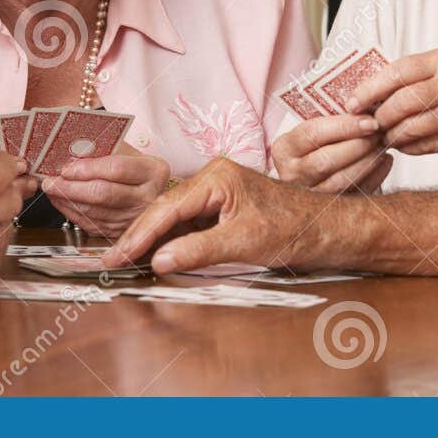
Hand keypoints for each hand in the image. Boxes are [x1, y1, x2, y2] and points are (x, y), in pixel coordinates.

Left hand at [40, 152, 169, 237]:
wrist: (151, 192)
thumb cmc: (136, 169)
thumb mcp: (129, 152)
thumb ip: (104, 150)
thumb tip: (70, 154)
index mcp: (152, 172)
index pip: (116, 169)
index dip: (87, 168)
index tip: (67, 167)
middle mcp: (147, 198)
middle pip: (103, 193)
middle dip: (70, 187)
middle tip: (51, 181)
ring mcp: (135, 218)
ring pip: (94, 212)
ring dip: (67, 201)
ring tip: (52, 190)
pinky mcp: (122, 232)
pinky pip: (91, 224)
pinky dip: (72, 213)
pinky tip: (62, 202)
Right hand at [101, 158, 327, 273]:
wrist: (328, 231)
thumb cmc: (295, 228)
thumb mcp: (244, 242)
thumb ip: (199, 250)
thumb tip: (159, 260)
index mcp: (217, 176)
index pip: (167, 207)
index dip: (139, 234)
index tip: (117, 255)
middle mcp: (213, 179)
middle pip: (165, 210)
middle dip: (137, 237)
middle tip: (109, 260)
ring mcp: (217, 194)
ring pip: (174, 219)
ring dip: (150, 241)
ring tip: (122, 261)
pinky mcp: (222, 210)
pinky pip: (188, 226)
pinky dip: (170, 242)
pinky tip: (153, 256)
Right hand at [271, 114, 393, 192]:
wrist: (305, 177)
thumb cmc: (314, 145)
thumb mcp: (312, 130)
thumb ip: (333, 120)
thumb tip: (368, 106)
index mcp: (284, 148)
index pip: (314, 134)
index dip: (345, 126)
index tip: (369, 120)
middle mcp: (291, 174)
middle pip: (326, 160)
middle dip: (358, 145)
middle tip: (379, 133)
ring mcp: (308, 195)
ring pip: (341, 181)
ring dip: (368, 162)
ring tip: (382, 146)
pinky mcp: (326, 210)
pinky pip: (354, 195)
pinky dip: (374, 177)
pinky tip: (384, 161)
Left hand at [347, 47, 437, 155]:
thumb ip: (419, 72)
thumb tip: (375, 90)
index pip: (397, 72)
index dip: (368, 89)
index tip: (351, 101)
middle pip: (400, 103)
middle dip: (377, 116)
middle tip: (367, 122)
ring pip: (411, 128)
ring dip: (391, 135)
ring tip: (384, 135)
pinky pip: (427, 145)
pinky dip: (409, 147)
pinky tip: (404, 144)